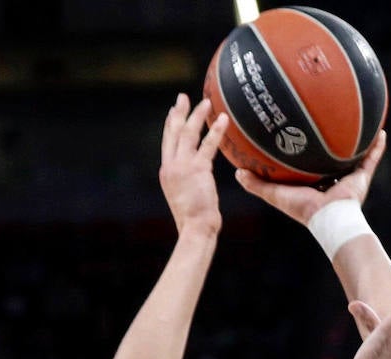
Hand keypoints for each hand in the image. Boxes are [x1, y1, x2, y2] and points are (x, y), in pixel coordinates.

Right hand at [161, 94, 227, 237]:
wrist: (195, 229)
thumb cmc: (193, 220)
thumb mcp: (184, 197)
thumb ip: (186, 182)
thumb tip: (195, 178)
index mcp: (167, 173)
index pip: (167, 143)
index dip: (170, 125)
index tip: (173, 111)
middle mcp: (171, 166)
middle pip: (174, 133)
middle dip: (178, 113)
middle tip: (183, 97)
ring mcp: (183, 167)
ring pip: (189, 134)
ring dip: (197, 116)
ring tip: (207, 102)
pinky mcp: (198, 169)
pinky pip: (208, 145)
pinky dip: (216, 130)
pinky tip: (223, 119)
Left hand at [234, 129, 386, 225]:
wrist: (329, 219)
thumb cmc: (302, 209)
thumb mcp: (275, 195)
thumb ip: (257, 185)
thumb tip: (237, 173)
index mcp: (312, 183)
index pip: (306, 163)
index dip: (302, 149)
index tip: (297, 132)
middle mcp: (331, 179)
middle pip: (330, 156)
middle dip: (329, 140)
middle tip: (326, 119)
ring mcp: (347, 179)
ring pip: (353, 155)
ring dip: (356, 140)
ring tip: (357, 118)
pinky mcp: (362, 178)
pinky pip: (372, 159)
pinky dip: (377, 147)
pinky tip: (381, 130)